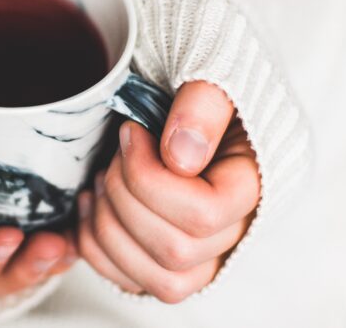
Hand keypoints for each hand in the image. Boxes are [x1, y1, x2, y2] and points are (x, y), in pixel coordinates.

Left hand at [77, 81, 259, 302]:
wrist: (185, 81)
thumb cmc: (200, 72)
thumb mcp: (211, 63)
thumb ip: (203, 103)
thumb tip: (182, 156)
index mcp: (254, 181)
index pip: (205, 214)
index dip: (150, 179)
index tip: (131, 133)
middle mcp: (236, 227)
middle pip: (177, 252)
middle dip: (125, 198)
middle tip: (115, 154)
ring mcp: (206, 251)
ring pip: (158, 279)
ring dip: (109, 227)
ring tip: (101, 179)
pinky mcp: (170, 258)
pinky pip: (133, 282)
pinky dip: (97, 247)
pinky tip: (91, 203)